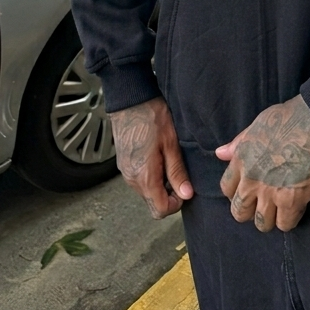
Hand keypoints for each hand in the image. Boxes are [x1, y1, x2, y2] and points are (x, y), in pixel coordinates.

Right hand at [110, 97, 193, 218]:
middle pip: (152, 202)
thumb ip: (177, 171)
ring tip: (168, 160)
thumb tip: (186, 194)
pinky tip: (157, 156)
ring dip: (159, 184)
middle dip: (168, 193)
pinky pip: (139, 179)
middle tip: (179, 171)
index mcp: (144, 177)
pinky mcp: (123, 164)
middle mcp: (132, 179)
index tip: (184, 188)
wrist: (130, 99)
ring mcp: (126, 172)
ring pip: (146, 191)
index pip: (160, 210)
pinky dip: (150, 175)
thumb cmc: (151, 117)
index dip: (175, 204)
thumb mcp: (171, 143)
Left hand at [216, 94, 309, 232]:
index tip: (249, 190)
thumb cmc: (290, 116)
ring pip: (261, 223)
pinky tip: (298, 206)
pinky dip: (290, 219)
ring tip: (281, 209)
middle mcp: (251, 179)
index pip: (226, 189)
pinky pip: (285, 224)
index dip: (237, 192)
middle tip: (265, 203)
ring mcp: (270, 192)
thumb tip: (220, 154)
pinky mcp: (291, 200)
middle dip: (251, 211)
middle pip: (239, 212)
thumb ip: (239, 143)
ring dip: (271, 218)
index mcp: (241, 159)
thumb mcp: (258, 124)